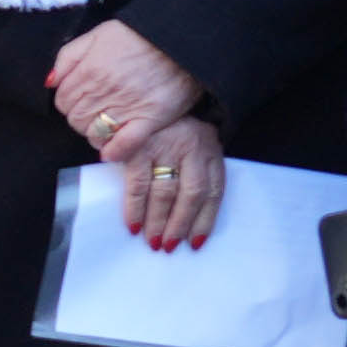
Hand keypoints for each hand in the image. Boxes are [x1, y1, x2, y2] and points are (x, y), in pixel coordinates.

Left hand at [46, 19, 204, 168]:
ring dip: (95, 134)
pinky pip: (125, 144)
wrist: (181, 37)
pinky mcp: (150, 118)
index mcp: (89, 70)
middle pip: (76, 119)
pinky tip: (111, 152)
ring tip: (104, 127)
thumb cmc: (140, 34)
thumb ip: (68, 56)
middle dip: (80, 118)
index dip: (68, 103)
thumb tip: (51, 82)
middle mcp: (105, 90)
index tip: (79, 101)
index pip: (62, 101)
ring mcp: (127, 106)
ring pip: (95, 133)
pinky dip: (115, 151)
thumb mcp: (97, 34)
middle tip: (94, 113)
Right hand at [105, 113, 229, 253]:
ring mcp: (165, 146)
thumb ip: (194, 170)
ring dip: (158, 221)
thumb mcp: (191, 144)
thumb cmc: (168, 130)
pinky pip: (138, 185)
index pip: (213, 190)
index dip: (205, 220)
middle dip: (180, 224)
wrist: (141, 100)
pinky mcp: (139, 147)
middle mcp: (191, 147)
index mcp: (209, 149)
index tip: (195, 243)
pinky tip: (133, 225)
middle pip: (191, 193)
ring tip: (153, 241)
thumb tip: (186, 216)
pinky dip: (136, 208)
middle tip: (170, 246)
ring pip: (165, 192)